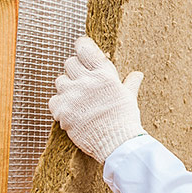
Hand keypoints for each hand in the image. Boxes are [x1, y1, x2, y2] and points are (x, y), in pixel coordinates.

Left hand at [49, 36, 146, 162]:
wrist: (117, 144)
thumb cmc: (125, 120)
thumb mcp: (129, 98)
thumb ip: (129, 83)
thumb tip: (137, 74)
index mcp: (104, 74)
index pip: (84, 48)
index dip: (82, 48)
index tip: (82, 51)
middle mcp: (86, 81)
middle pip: (69, 63)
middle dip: (75, 71)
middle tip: (83, 82)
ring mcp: (72, 95)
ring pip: (60, 81)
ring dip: (67, 88)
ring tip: (78, 100)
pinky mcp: (62, 111)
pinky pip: (53, 100)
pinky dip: (60, 105)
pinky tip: (72, 112)